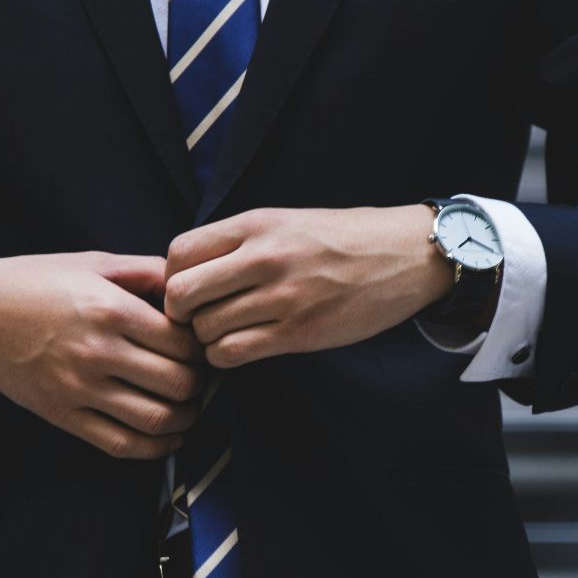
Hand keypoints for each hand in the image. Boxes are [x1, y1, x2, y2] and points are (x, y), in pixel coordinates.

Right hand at [0, 252, 205, 458]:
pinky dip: (155, 448)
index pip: (182, 342)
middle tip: (198, 376)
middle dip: (198, 383)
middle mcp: (97, 351)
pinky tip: (168, 437)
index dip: (201, 347)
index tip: (200, 345)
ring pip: (155, 419)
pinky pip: (120, 444)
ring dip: (185, 418)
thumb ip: (146, 271)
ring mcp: (79, 388)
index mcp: (109, 309)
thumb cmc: (37, 282)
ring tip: (188, 406)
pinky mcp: (63, 414)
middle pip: (177, 383)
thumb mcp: (94, 262)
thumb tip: (190, 287)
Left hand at [164, 206, 454, 368]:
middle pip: (181, 294)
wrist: (406, 255)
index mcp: (256, 224)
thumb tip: (186, 271)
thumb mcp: (285, 221)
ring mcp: (282, 297)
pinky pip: (233, 353)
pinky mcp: (299, 332)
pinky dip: (226, 356)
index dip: (171, 277)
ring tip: (225, 332)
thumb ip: (238, 242)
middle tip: (197, 318)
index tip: (189, 288)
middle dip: (180, 313)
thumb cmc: (342, 239)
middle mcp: (264, 258)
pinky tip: (241, 347)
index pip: (178, 253)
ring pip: (205, 330)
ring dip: (206, 338)